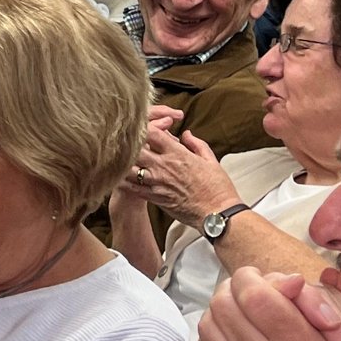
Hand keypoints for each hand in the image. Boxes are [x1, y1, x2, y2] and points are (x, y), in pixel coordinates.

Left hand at [117, 121, 241, 226]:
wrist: (217, 213)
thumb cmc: (217, 187)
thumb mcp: (210, 160)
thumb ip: (196, 144)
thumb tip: (185, 134)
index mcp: (177, 154)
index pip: (152, 133)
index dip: (144, 127)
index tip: (144, 128)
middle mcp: (163, 166)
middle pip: (135, 149)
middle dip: (130, 144)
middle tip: (128, 143)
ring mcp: (157, 182)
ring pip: (129, 169)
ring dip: (125, 163)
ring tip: (124, 160)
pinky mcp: (154, 197)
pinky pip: (131, 188)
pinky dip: (124, 181)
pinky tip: (122, 177)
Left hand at [199, 266, 340, 340]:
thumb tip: (334, 273)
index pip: (255, 293)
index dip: (255, 277)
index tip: (268, 280)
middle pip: (225, 303)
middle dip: (236, 289)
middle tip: (252, 292)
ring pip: (209, 323)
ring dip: (223, 311)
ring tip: (242, 313)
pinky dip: (214, 336)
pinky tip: (233, 338)